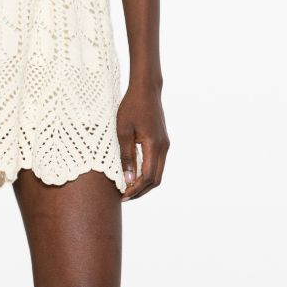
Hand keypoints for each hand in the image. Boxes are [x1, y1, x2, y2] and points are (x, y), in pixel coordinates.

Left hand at [116, 86, 169, 201]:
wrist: (146, 89)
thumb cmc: (131, 107)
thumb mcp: (123, 131)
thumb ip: (126, 156)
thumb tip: (127, 180)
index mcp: (154, 146)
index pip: (147, 177)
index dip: (135, 190)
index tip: (122, 196)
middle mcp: (163, 148)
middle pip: (155, 180)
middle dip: (140, 191)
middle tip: (124, 197)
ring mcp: (165, 145)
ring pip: (157, 173)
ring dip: (144, 184)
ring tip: (127, 188)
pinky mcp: (162, 142)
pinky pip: (157, 164)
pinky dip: (147, 174)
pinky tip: (133, 174)